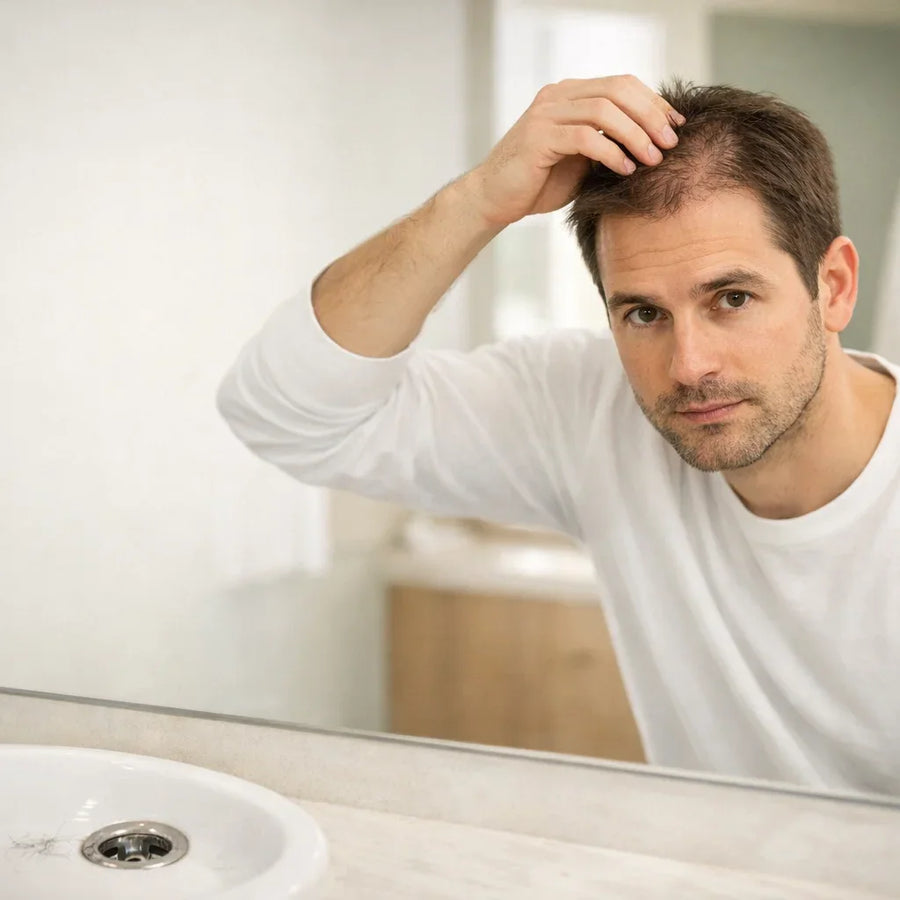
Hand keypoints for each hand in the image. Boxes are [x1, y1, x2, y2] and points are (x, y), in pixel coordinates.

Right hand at [462, 75, 684, 226]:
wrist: (495, 200)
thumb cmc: (537, 183)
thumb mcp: (581, 159)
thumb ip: (607, 143)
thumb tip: (651, 144)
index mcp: (570, 95)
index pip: (622, 84)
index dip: (654, 102)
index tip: (676, 126)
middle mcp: (558, 96)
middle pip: (618, 90)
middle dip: (650, 115)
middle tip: (670, 143)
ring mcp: (546, 114)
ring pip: (604, 110)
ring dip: (635, 134)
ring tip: (652, 159)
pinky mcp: (538, 138)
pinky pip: (585, 137)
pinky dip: (610, 152)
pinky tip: (624, 169)